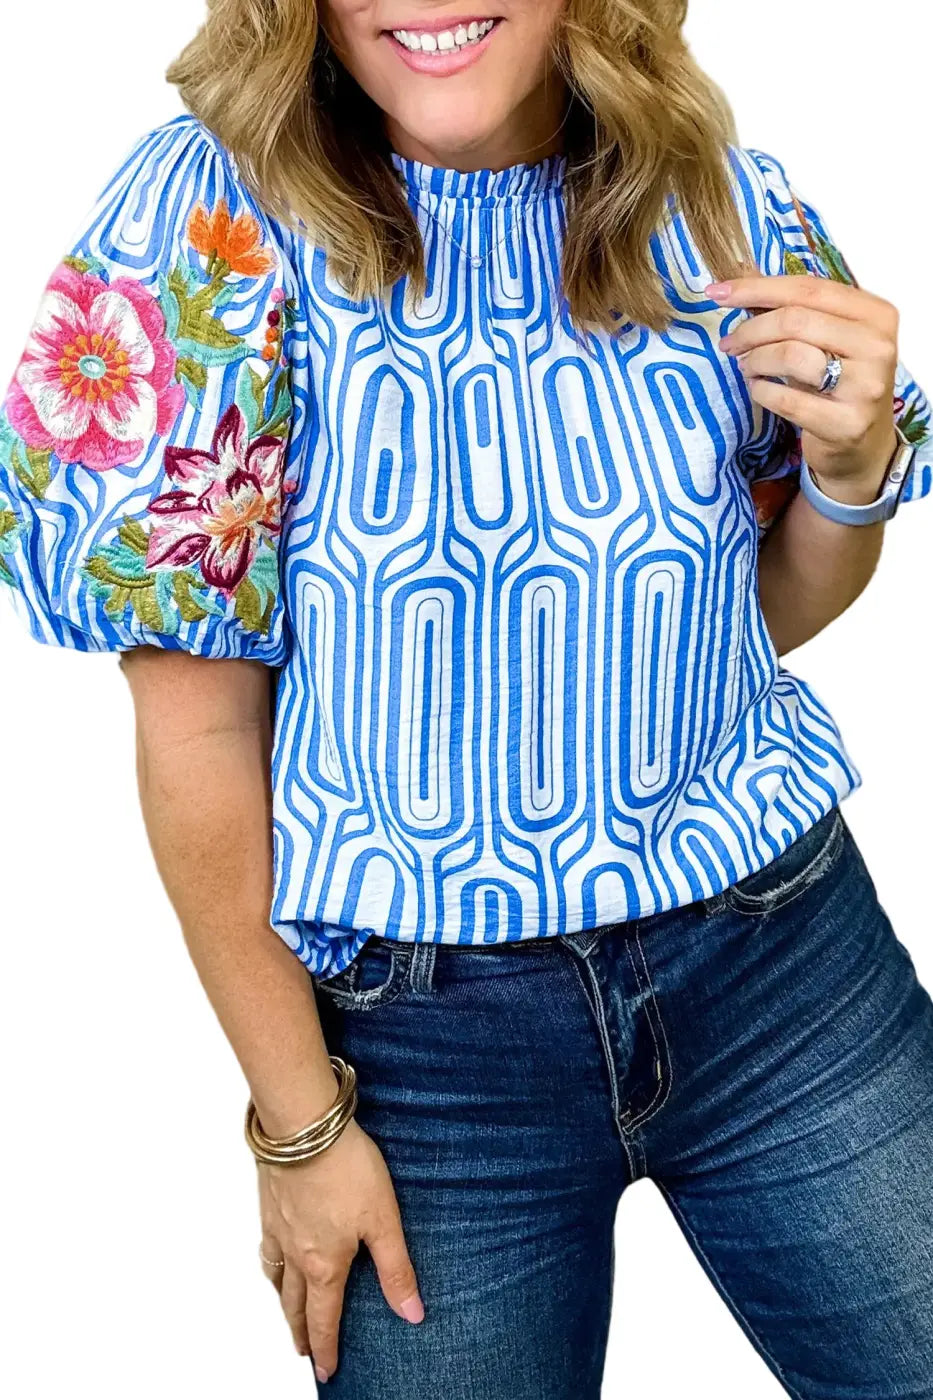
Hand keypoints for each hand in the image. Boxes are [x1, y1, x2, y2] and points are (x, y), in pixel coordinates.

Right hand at [257, 1119, 423, 1382]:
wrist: (303, 1126)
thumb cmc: (345, 1167)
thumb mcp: (383, 1219)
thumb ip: (396, 1268)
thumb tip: (411, 1314)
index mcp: (325, 1264)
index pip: (324, 1319)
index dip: (325, 1348)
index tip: (325, 1371)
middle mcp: (296, 1253)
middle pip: (294, 1305)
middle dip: (301, 1332)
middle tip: (304, 1352)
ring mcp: (278, 1228)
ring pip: (276, 1278)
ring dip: (282, 1302)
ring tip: (288, 1311)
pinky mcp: (269, 1204)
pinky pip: (266, 1247)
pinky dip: (270, 1264)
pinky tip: (274, 1255)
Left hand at [708, 274, 899, 503]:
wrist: (863, 446)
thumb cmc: (839, 385)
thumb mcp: (831, 341)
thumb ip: (799, 313)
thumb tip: (740, 289)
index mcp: (876, 314)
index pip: (809, 289)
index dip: (757, 288)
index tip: (718, 292)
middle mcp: (877, 346)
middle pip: (795, 320)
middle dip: (751, 330)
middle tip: (729, 344)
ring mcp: (865, 387)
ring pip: (790, 355)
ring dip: (755, 360)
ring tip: (746, 367)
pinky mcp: (846, 423)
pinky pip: (786, 399)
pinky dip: (762, 392)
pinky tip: (758, 390)